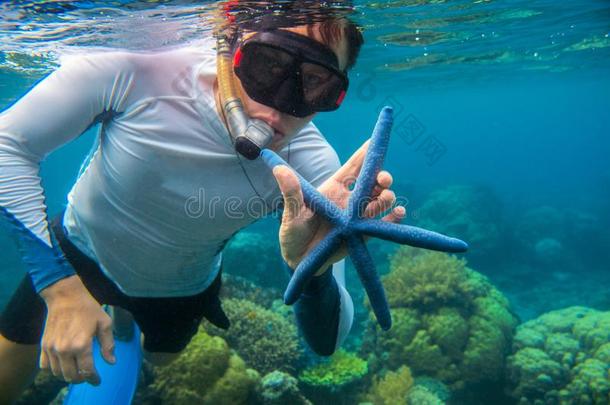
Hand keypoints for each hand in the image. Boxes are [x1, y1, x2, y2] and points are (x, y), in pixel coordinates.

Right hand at [39, 275, 114, 384]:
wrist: (66, 296)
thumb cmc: (88, 308)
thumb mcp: (105, 323)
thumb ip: (108, 344)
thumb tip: (111, 361)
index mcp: (81, 345)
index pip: (87, 371)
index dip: (93, 379)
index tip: (97, 380)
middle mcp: (64, 349)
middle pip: (71, 376)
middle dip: (81, 379)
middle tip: (88, 375)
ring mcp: (52, 348)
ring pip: (57, 373)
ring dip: (67, 375)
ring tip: (76, 370)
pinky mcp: (43, 345)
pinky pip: (44, 366)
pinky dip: (52, 369)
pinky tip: (62, 364)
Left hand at [272, 140, 405, 274]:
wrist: (299, 261)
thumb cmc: (292, 232)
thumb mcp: (291, 212)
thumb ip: (291, 192)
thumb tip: (279, 169)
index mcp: (333, 188)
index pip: (353, 167)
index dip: (365, 154)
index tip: (375, 141)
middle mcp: (349, 199)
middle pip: (372, 182)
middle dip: (382, 176)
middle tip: (383, 179)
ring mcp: (358, 216)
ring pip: (380, 200)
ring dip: (387, 196)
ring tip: (386, 198)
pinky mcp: (363, 234)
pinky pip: (383, 224)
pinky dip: (393, 219)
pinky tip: (397, 214)